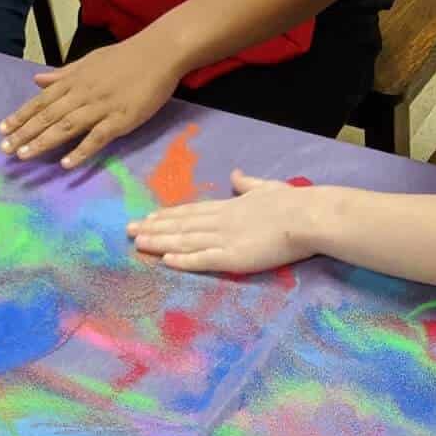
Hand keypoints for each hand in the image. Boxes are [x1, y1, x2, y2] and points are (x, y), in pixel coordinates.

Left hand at [0, 39, 179, 167]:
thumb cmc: (125, 57)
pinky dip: (81, 150)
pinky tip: (66, 164)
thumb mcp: (89, 61)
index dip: (21, 115)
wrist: (158, 53)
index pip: (42, 100)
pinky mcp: (121, 119)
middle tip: (5, 149)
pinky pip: (97, 137)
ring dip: (43, 141)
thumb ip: (63, 74)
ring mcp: (101, 107)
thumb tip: (37, 80)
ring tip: (24, 155)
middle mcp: (82, 93)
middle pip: (48, 115)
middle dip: (24, 132)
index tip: (2, 129)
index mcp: (74, 80)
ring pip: (66, 126)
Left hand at [127, 171, 315, 273]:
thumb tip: (236, 174)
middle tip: (129, 229)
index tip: (149, 216)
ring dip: (160, 242)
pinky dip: (183, 260)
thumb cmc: (293, 202)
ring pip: (185, 240)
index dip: (168, 214)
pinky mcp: (233, 257)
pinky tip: (165, 261)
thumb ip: (248, 184)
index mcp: (229, 207)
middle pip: (181, 225)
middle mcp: (221, 221)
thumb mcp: (268, 187)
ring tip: (138, 242)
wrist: (307, 216)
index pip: (192, 211)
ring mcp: (225, 239)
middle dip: (154, 227)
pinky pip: (203, 259)